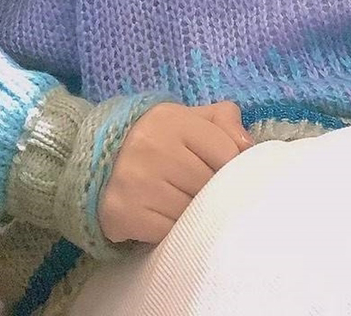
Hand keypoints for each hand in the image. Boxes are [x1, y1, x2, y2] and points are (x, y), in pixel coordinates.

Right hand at [98, 100, 253, 245]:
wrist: (102, 164)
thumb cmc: (160, 141)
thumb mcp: (191, 120)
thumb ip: (225, 121)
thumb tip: (248, 146)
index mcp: (171, 119)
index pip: (226, 151)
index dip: (231, 167)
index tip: (221, 172)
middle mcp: (149, 145)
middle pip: (209, 184)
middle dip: (213, 192)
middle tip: (203, 192)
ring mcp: (133, 179)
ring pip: (192, 211)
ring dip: (195, 215)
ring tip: (184, 204)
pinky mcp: (121, 212)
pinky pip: (169, 233)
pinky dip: (174, 231)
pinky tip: (165, 218)